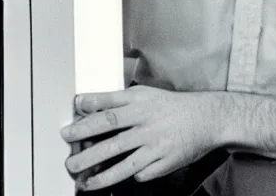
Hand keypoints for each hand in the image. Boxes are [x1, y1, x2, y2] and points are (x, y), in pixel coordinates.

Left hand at [60, 85, 220, 190]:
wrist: (206, 118)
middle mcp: (146, 122)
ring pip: (123, 162)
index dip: (89, 109)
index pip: (110, 106)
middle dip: (87, 146)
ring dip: (101, 174)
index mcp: (141, 103)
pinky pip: (141, 174)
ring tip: (83, 180)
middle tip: (69, 154)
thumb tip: (90, 106)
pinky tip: (113, 181)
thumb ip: (119, 101)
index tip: (74, 111)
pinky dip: (127, 177)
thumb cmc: (172, 106)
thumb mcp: (146, 95)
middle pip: (111, 133)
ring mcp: (155, 144)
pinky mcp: (164, 162)